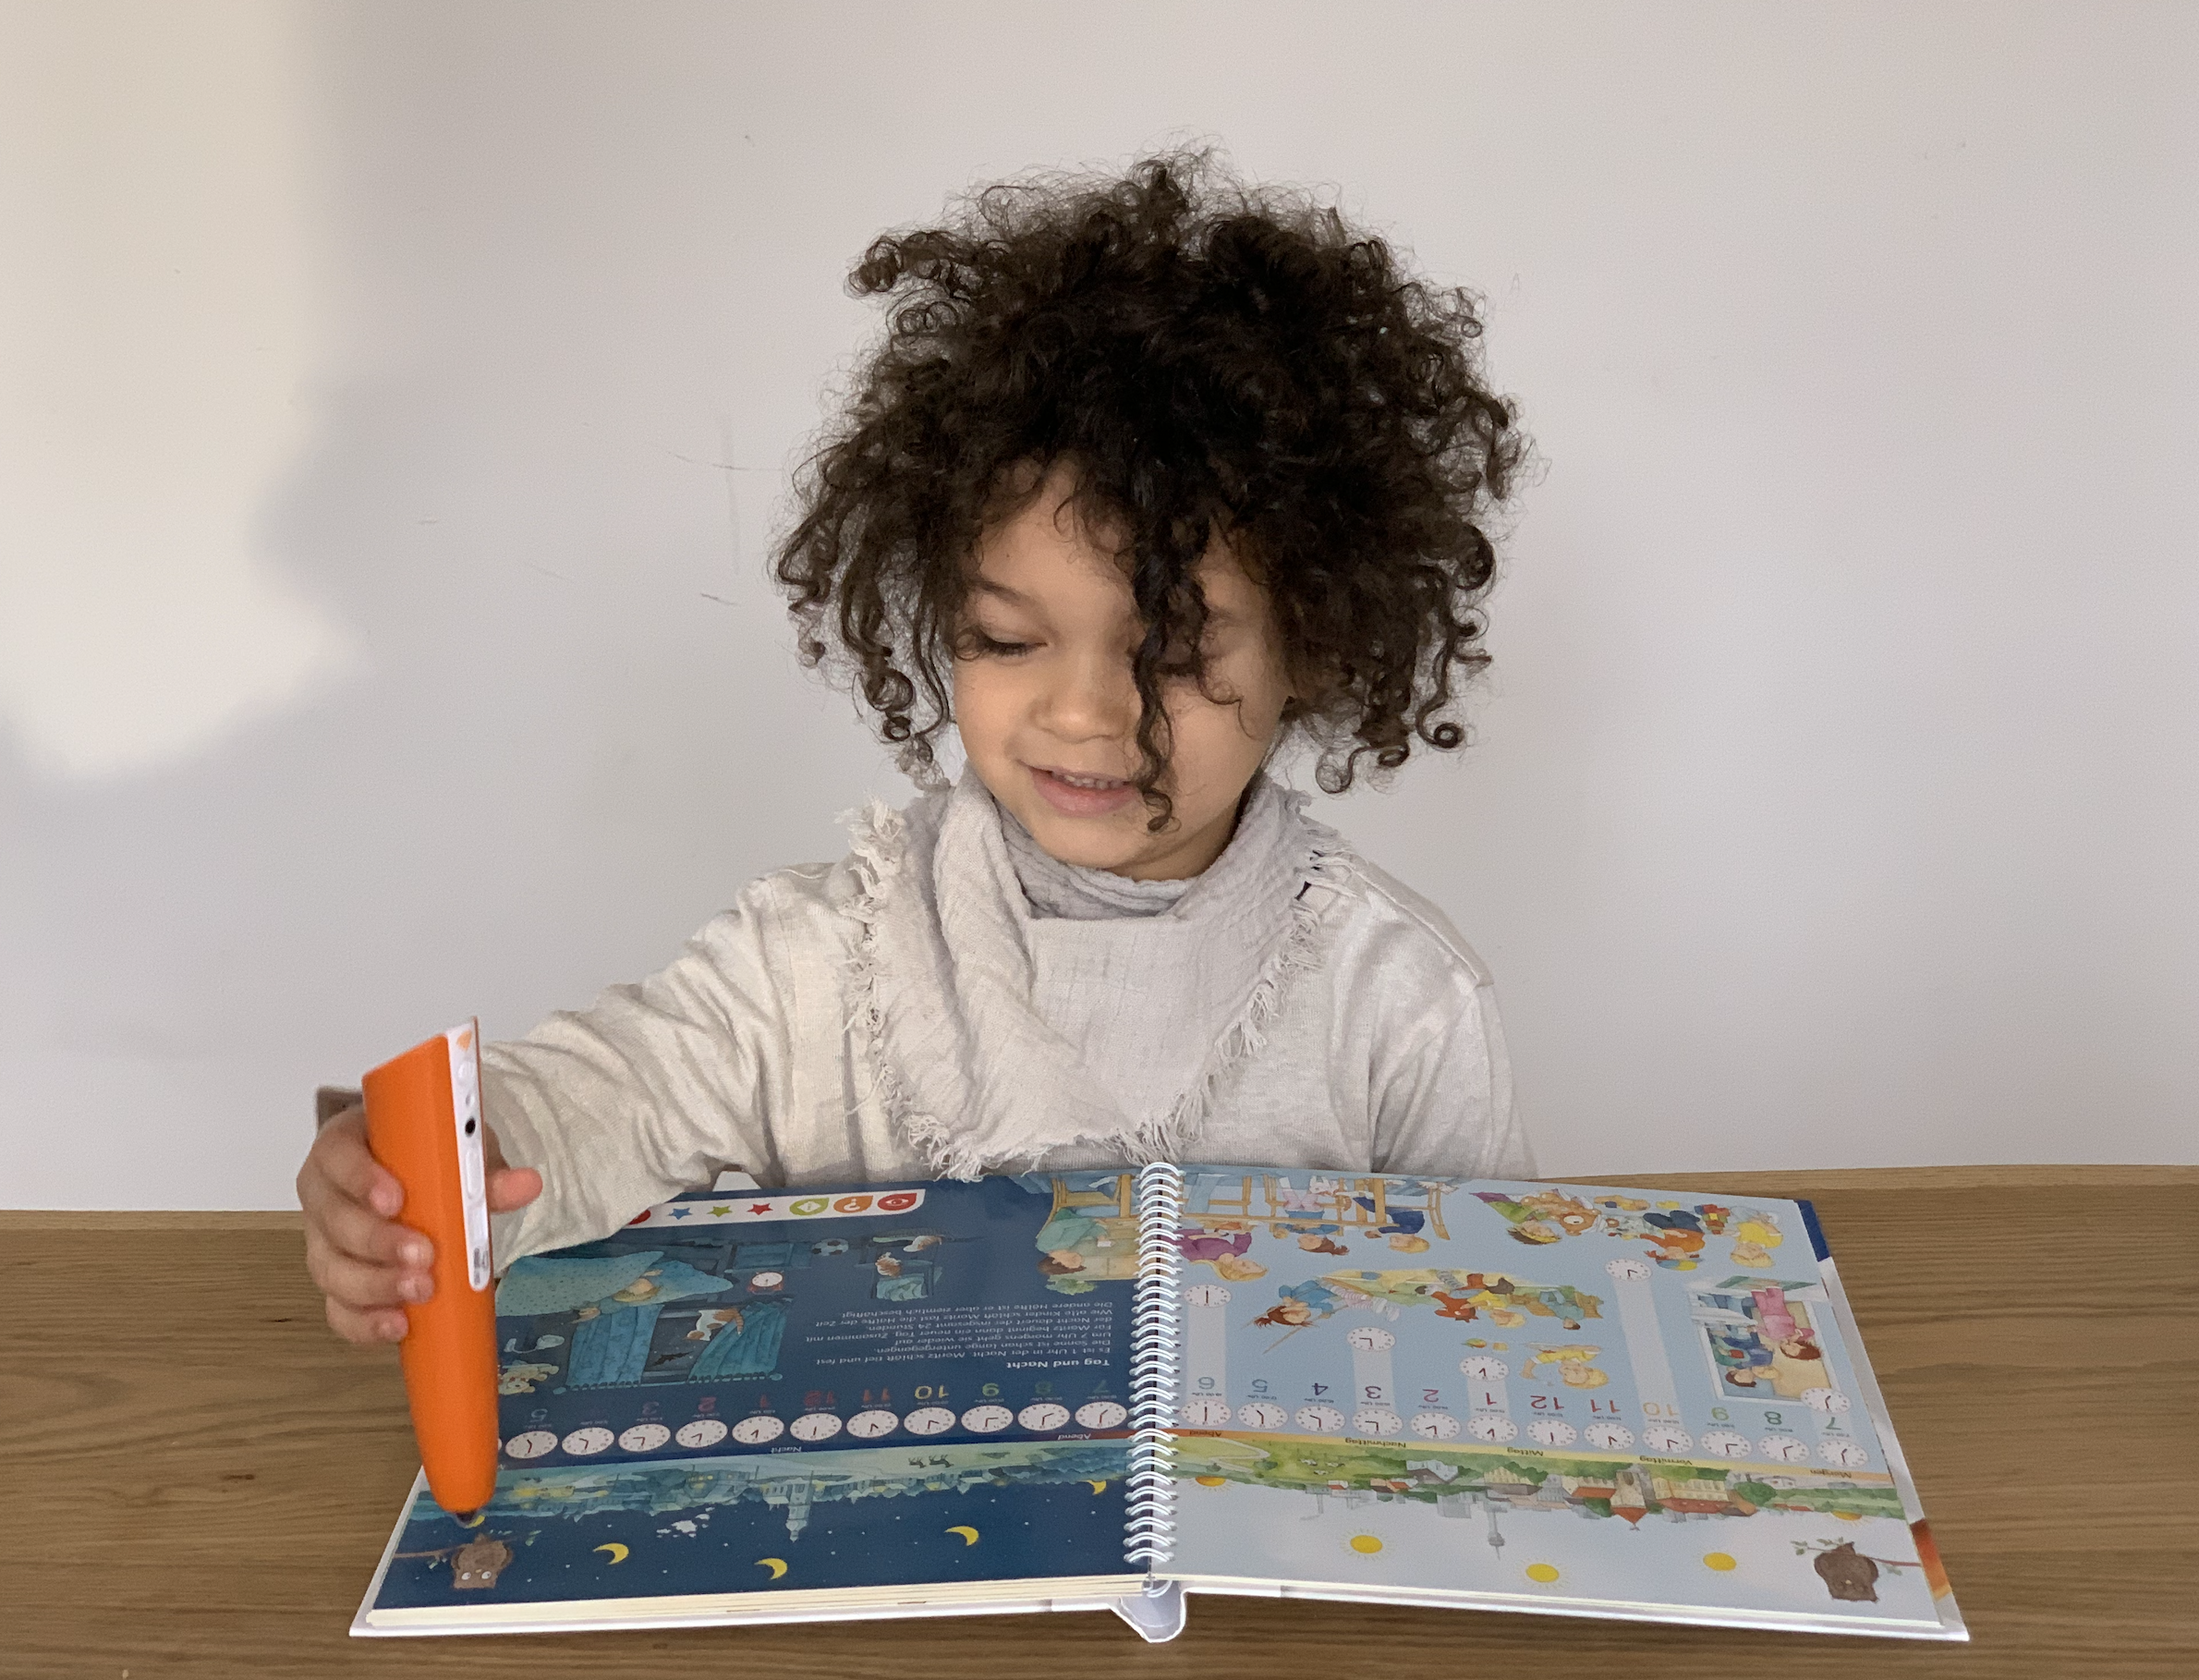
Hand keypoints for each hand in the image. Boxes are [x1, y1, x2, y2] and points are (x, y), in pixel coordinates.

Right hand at [296, 1096, 542, 1345]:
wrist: (419, 1182)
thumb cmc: (427, 1157)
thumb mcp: (456, 1151)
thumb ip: (483, 1169)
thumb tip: (525, 1185)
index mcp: (342, 1148)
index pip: (337, 1157)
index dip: (360, 1179)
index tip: (396, 1200)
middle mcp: (324, 1195)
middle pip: (333, 1221)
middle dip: (377, 1242)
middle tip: (423, 1255)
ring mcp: (324, 1243)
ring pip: (331, 1270)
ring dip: (376, 1286)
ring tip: (421, 1291)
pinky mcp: (336, 1285)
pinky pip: (338, 1310)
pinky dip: (365, 1323)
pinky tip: (398, 1326)